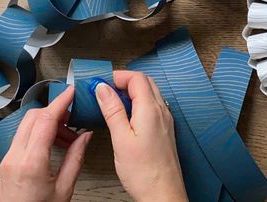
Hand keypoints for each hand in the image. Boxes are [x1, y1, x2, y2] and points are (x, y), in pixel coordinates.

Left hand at [0, 86, 91, 201]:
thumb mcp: (64, 189)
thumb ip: (76, 158)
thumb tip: (85, 136)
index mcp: (31, 163)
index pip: (45, 119)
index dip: (60, 102)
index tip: (71, 91)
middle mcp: (15, 157)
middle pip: (34, 116)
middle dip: (55, 111)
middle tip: (73, 117)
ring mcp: (8, 158)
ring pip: (28, 124)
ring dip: (48, 122)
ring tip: (68, 137)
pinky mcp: (7, 162)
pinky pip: (24, 136)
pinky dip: (40, 132)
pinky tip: (55, 143)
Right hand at [96, 71, 187, 201]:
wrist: (163, 194)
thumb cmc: (144, 173)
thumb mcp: (121, 139)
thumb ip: (112, 110)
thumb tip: (103, 88)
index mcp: (150, 109)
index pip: (136, 77)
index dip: (118, 75)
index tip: (101, 81)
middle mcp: (161, 111)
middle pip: (144, 81)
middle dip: (124, 80)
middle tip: (106, 88)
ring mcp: (165, 119)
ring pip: (150, 92)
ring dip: (132, 90)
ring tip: (113, 101)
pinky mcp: (164, 129)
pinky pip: (153, 105)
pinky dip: (139, 102)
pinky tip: (127, 115)